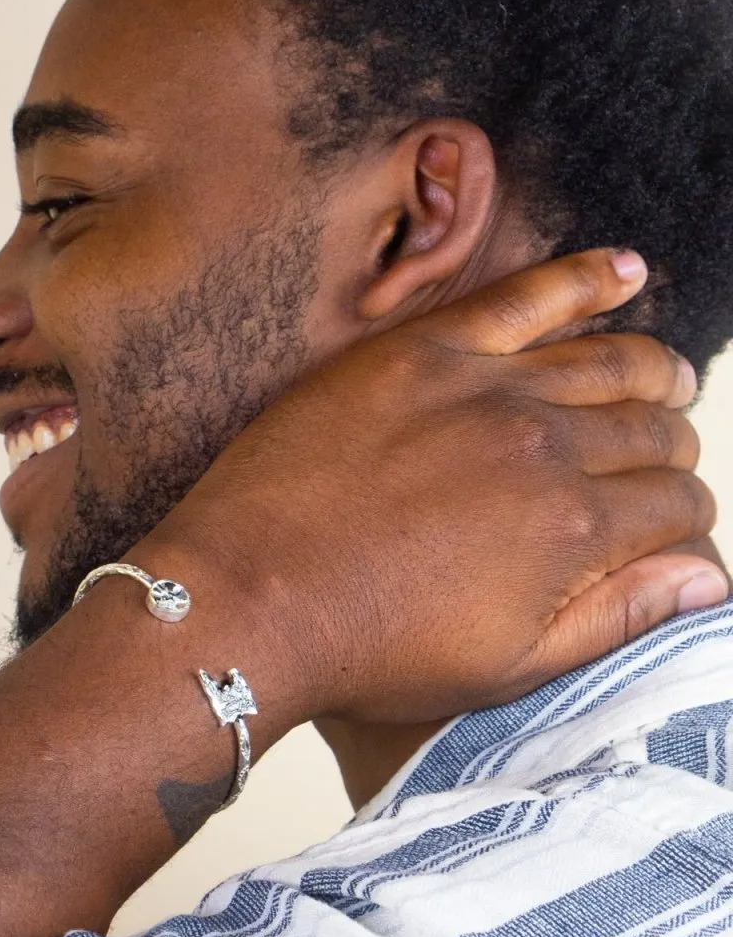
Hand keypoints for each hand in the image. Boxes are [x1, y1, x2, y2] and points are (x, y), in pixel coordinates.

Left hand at [142, 250, 726, 726]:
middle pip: (649, 429)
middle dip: (666, 450)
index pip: (676, 505)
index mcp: (573, 531)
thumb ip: (615, 617)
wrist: (249, 595)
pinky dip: (584, 277)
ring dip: (651, 370)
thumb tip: (712, 577)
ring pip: (610, 360)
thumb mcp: (503, 667)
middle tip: (652, 463)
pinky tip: (622, 270)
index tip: (661, 527)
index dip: (680, 519)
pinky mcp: (423, 349)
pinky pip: (526, 293)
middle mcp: (546, 447)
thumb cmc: (365, 645)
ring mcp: (485, 387)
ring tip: (662, 380)